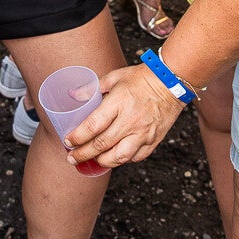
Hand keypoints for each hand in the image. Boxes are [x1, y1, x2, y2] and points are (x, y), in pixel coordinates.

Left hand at [63, 63, 185, 169]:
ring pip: (118, 157)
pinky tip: (113, 156)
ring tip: (92, 160)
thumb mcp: (114, 77)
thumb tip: (73, 96)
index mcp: (119, 103)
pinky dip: (122, 160)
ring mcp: (143, 133)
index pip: (93, 126)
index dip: (78, 137)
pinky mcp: (153, 141)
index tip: (68, 141)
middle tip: (71, 158)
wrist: (171, 83)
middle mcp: (130, 121)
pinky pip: (135, 158)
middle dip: (83, 154)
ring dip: (102, 162)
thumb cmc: (141, 78)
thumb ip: (92, 88)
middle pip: (102, 145)